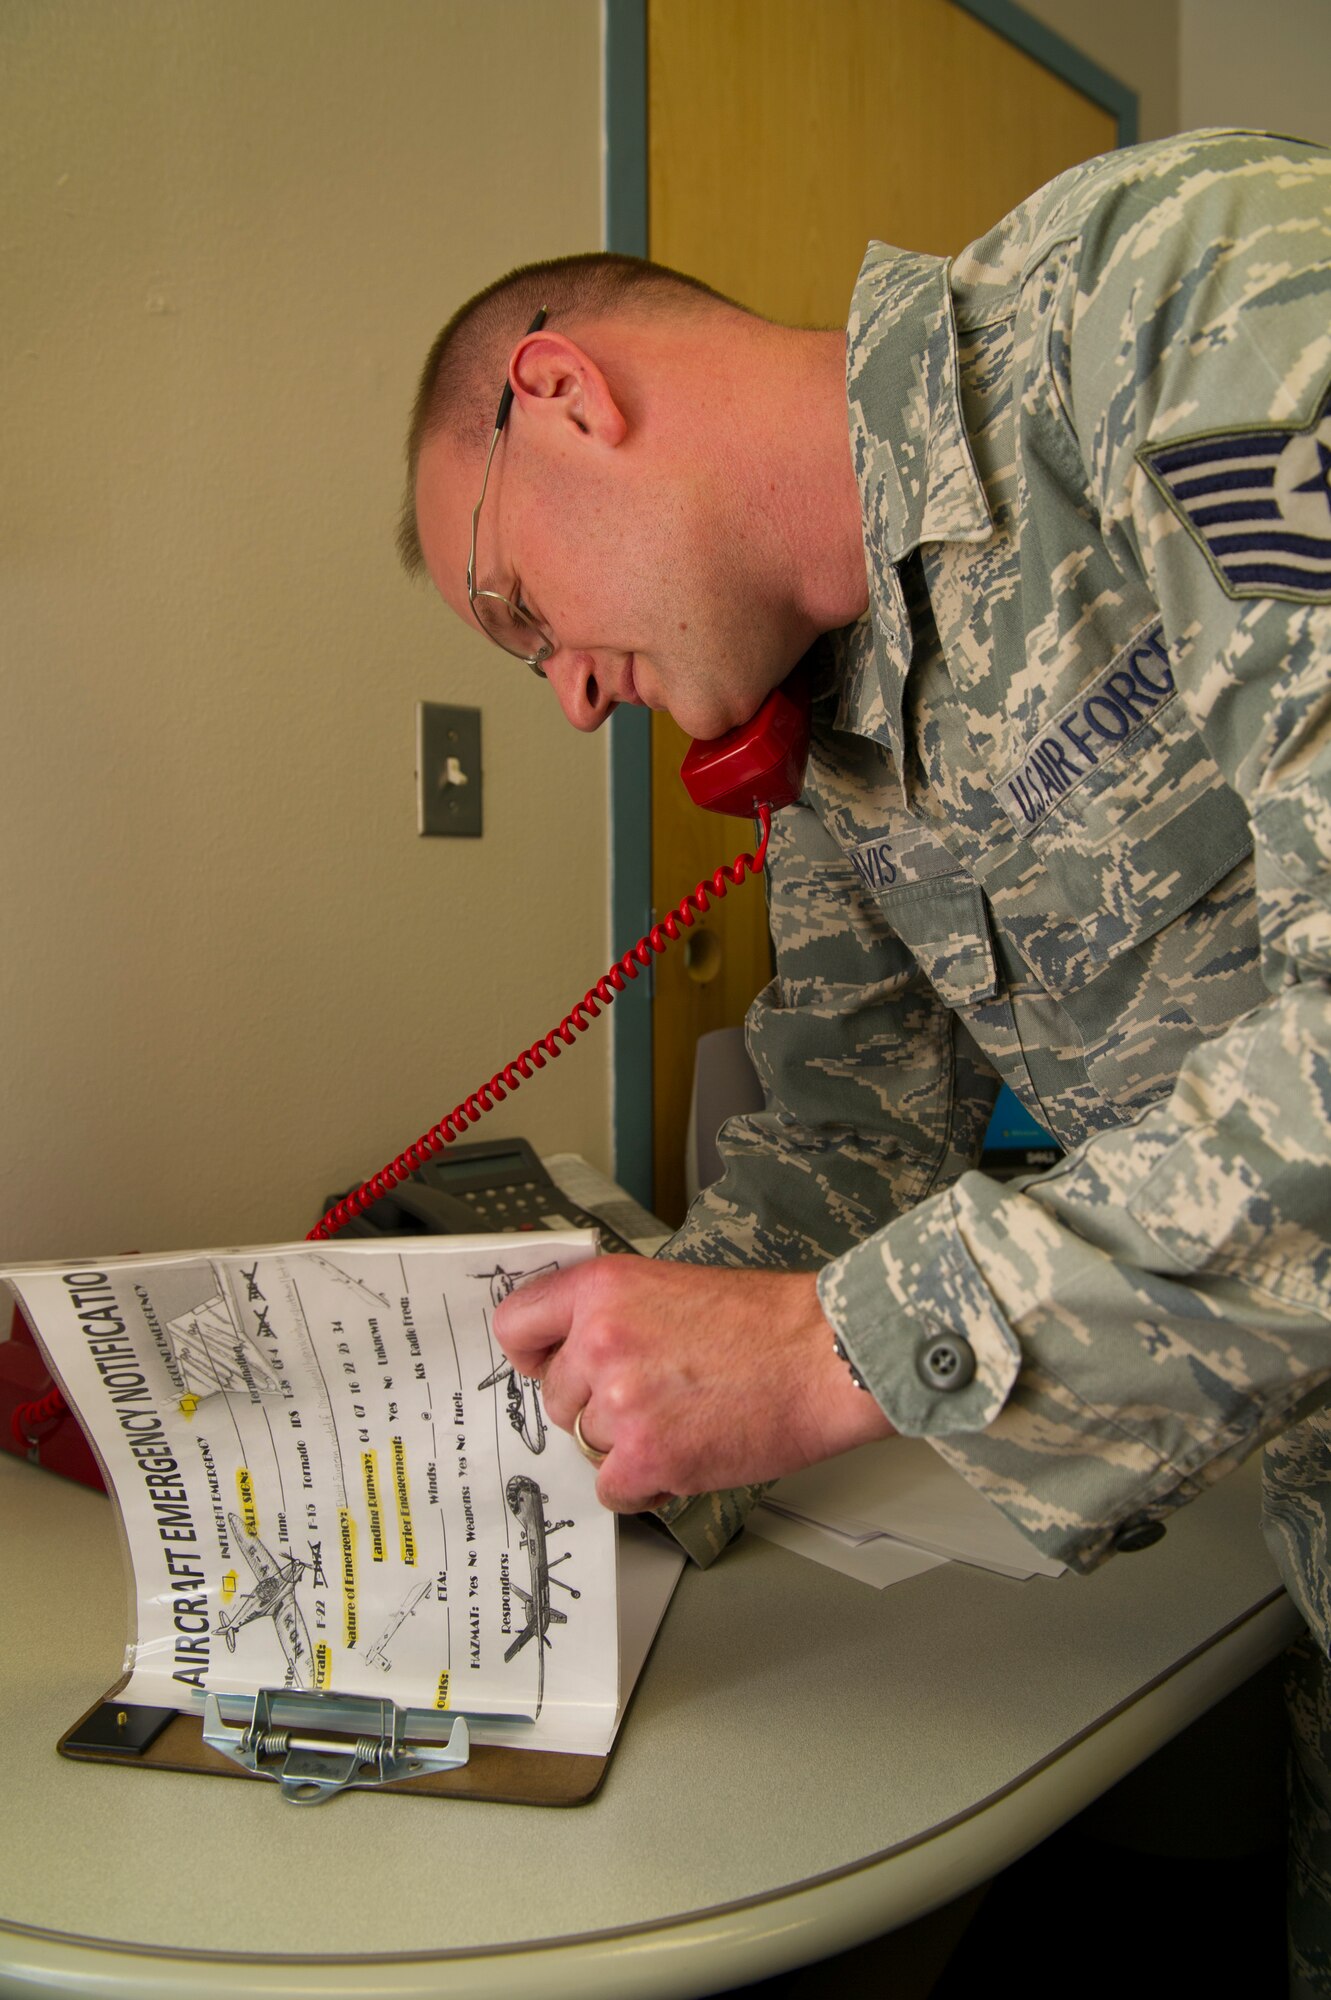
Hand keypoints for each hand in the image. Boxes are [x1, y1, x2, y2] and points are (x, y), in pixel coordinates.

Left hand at [493, 1259, 892, 1511]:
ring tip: (686, 1418)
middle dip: (598, 1406)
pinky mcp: (645, 1456)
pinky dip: (645, 1484)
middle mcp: (600, 1341)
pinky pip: (613, 1489)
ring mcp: (620, 1402)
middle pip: (558, 1397)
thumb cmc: (769, 1323)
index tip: (548, 1365)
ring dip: (629, 1444)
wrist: (824, 1358)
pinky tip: (687, 1453)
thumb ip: (617, 1313)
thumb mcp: (673, 1287)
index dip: (533, 1354)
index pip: (517, 1325)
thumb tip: (576, 1347)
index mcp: (603, 1289)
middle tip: (656, 1395)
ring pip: (588, 1444)